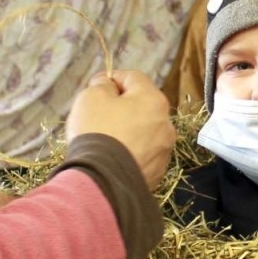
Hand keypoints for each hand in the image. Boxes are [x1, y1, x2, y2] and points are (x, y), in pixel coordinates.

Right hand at [67, 69, 175, 188]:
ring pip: (143, 131)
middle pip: (141, 106)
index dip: (112, 78)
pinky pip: (141, 154)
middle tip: (98, 114)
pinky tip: (111, 157)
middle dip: (120, 106)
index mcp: (153, 100)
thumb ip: (102, 85)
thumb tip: (108, 86)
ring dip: (126, 130)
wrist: (102, 181)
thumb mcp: (92, 96)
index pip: (133, 77)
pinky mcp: (156, 173)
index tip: (96, 86)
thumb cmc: (97, 132)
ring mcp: (163, 151)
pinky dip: (128, 152)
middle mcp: (166, 124)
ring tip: (104, 139)